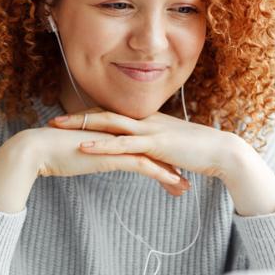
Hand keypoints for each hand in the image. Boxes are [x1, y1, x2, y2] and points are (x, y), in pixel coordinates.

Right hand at [20, 124, 188, 196]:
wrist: (36, 149)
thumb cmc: (51, 152)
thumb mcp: (76, 153)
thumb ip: (88, 154)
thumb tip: (91, 160)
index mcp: (109, 132)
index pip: (139, 143)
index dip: (157, 155)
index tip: (170, 167)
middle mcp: (116, 134)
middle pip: (152, 148)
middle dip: (170, 164)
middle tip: (185, 177)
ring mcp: (116, 143)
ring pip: (153, 157)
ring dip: (171, 173)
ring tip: (185, 187)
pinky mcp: (112, 155)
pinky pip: (144, 165)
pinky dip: (162, 175)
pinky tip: (175, 184)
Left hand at [48, 108, 274, 215]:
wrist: (222, 152)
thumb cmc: (200, 152)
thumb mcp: (173, 149)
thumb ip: (157, 152)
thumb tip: (148, 162)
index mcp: (148, 120)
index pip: (113, 115)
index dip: (89, 117)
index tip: (68, 120)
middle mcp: (145, 120)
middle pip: (104, 113)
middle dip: (77, 117)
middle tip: (52, 121)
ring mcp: (149, 130)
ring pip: (109, 124)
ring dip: (81, 125)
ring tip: (58, 128)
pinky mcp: (155, 144)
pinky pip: (123, 144)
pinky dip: (101, 145)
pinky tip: (83, 147)